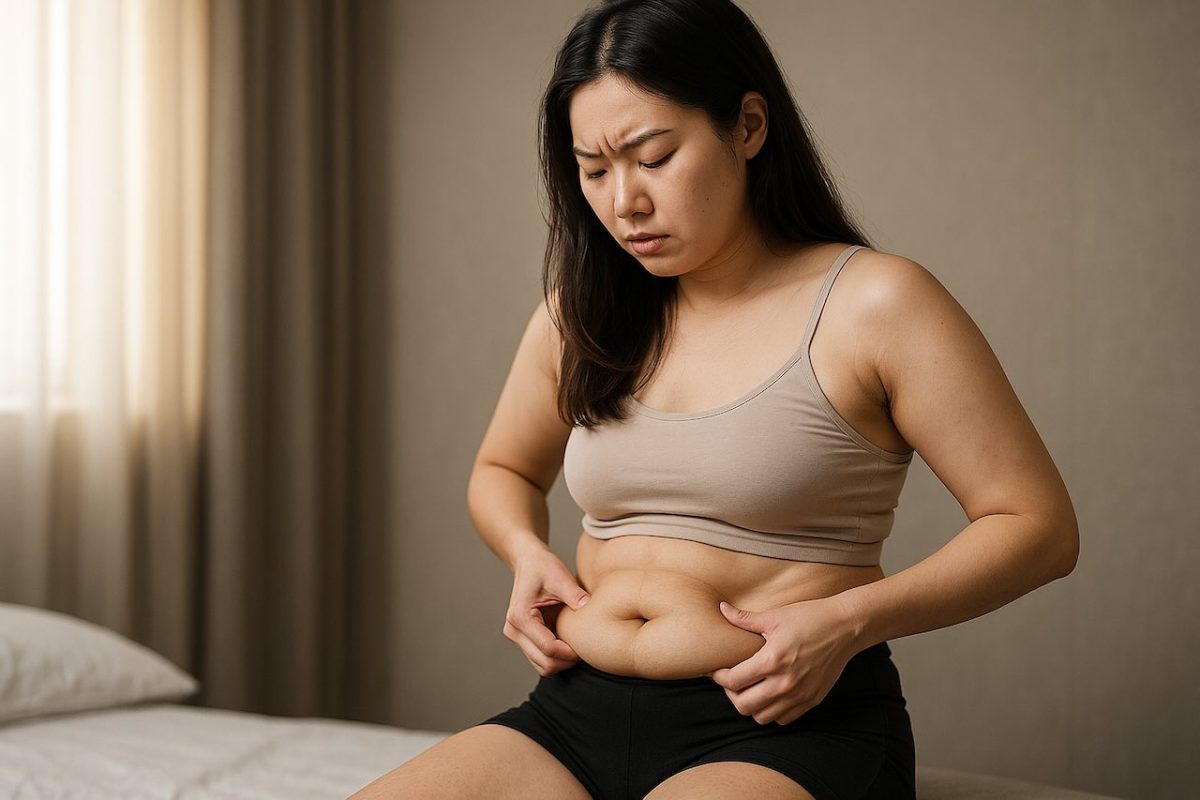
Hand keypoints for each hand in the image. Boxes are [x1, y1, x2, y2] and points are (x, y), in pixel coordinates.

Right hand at [502, 548, 591, 676]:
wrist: (528, 562)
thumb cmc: (542, 566)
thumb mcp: (560, 576)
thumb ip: (574, 594)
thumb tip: (590, 610)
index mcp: (520, 617)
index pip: (548, 648)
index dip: (571, 652)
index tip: (588, 646)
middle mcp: (514, 630)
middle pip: (544, 663)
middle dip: (568, 661)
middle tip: (587, 649)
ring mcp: (517, 637)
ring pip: (543, 666)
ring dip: (562, 662)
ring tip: (579, 646)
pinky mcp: (524, 639)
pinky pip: (542, 659)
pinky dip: (557, 657)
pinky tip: (570, 643)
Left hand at [709, 596, 859, 724]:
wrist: (846, 627)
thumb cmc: (809, 618)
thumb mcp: (775, 616)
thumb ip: (744, 618)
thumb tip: (722, 609)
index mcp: (772, 660)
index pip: (733, 681)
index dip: (719, 677)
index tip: (717, 670)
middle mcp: (785, 683)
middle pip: (744, 706)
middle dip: (732, 694)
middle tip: (732, 681)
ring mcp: (800, 695)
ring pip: (762, 717)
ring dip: (752, 705)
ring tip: (751, 689)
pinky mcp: (812, 700)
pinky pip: (784, 719)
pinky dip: (772, 711)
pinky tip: (770, 694)